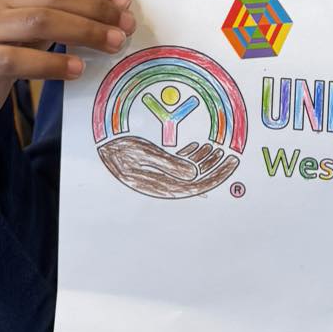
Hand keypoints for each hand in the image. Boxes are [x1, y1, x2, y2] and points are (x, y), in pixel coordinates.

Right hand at [0, 0, 136, 160]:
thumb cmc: (4, 44)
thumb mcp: (26, 16)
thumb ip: (59, 6)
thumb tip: (116, 8)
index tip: (125, 2)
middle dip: (97, 10)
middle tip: (126, 27)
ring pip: (42, 21)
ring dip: (86, 32)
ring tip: (114, 45)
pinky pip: (22, 59)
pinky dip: (54, 64)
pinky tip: (78, 69)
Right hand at [98, 136, 239, 197]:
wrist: (100, 147)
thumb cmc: (118, 150)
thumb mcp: (143, 154)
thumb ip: (170, 166)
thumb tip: (195, 176)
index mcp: (163, 184)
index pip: (198, 185)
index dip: (218, 175)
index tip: (232, 163)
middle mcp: (164, 183)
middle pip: (198, 179)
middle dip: (216, 168)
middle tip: (232, 156)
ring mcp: (161, 175)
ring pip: (189, 171)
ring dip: (204, 161)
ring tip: (215, 148)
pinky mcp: (156, 166)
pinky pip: (179, 165)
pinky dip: (190, 157)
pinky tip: (197, 148)